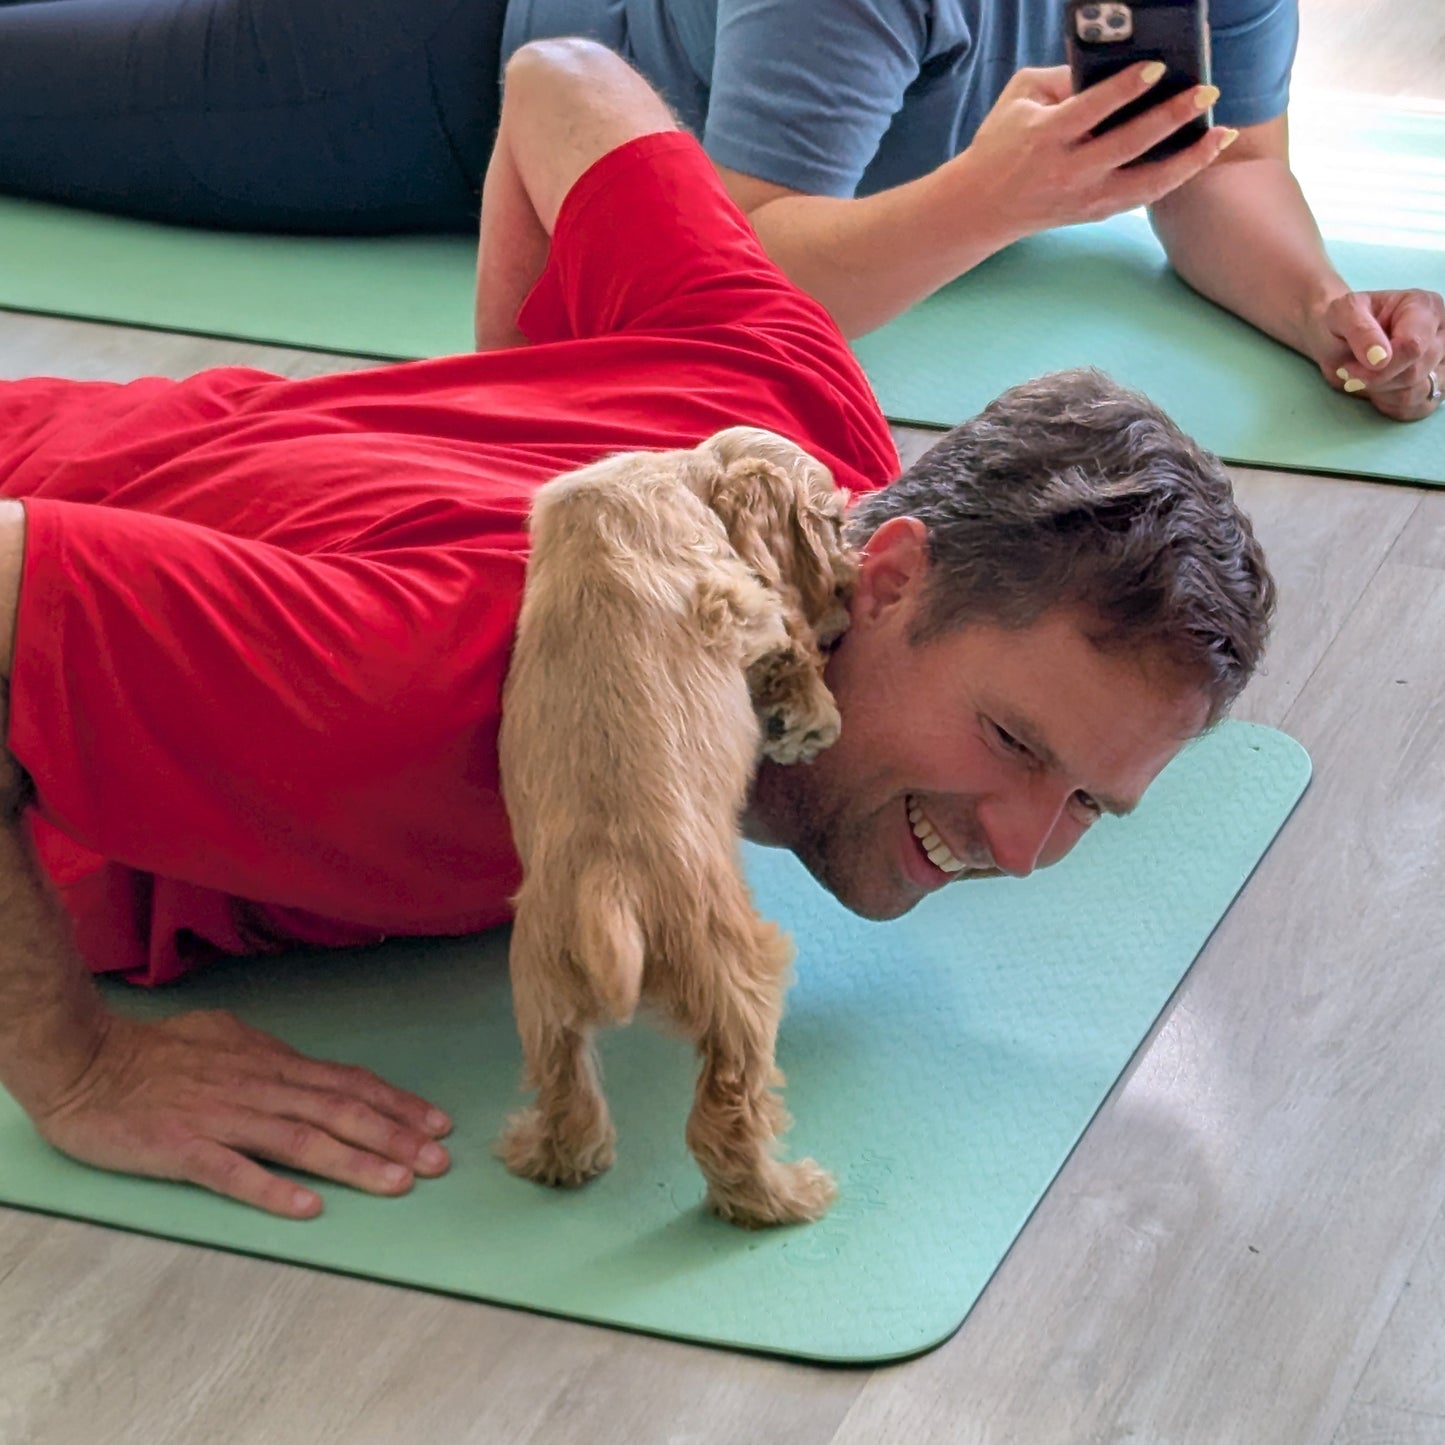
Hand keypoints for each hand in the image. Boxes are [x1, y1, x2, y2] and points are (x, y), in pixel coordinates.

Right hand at [30, 1008, 452, 1216]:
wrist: (86, 1062)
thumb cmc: (156, 1050)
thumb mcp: (227, 1038)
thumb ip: (270, 1058)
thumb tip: (308, 1069)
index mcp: (272, 1064)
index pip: (348, 1083)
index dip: (397, 1104)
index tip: (438, 1123)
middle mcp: (259, 1088)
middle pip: (340, 1111)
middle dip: (396, 1136)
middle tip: (440, 1160)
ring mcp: (223, 1118)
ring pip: (302, 1140)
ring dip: (355, 1163)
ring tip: (399, 1182)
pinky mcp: (183, 1149)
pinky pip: (235, 1172)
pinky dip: (274, 1189)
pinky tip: (310, 1208)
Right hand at [958, 64, 1237, 243]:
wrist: (982, 206)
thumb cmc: (1001, 144)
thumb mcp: (1019, 99)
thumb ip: (1060, 78)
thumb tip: (1111, 70)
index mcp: (1046, 137)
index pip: (1090, 110)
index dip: (1124, 88)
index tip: (1155, 68)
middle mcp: (1068, 171)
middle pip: (1128, 145)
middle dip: (1170, 117)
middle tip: (1205, 93)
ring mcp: (1084, 197)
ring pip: (1145, 183)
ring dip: (1188, 160)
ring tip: (1220, 135)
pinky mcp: (1094, 213)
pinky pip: (1142, 197)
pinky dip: (1174, 178)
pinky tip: (1199, 157)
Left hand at [1317, 288, 1444, 420]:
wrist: (1338, 338)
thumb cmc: (1342, 322)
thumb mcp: (1341, 314)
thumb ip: (1360, 330)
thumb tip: (1380, 358)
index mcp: (1425, 307)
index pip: (1413, 347)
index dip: (1380, 366)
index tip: (1349, 368)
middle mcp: (1441, 333)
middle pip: (1414, 372)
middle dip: (1375, 379)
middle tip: (1349, 372)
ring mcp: (1441, 361)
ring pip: (1417, 393)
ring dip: (1381, 393)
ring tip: (1364, 377)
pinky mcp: (1434, 385)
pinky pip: (1416, 408)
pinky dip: (1390, 405)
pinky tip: (1377, 390)